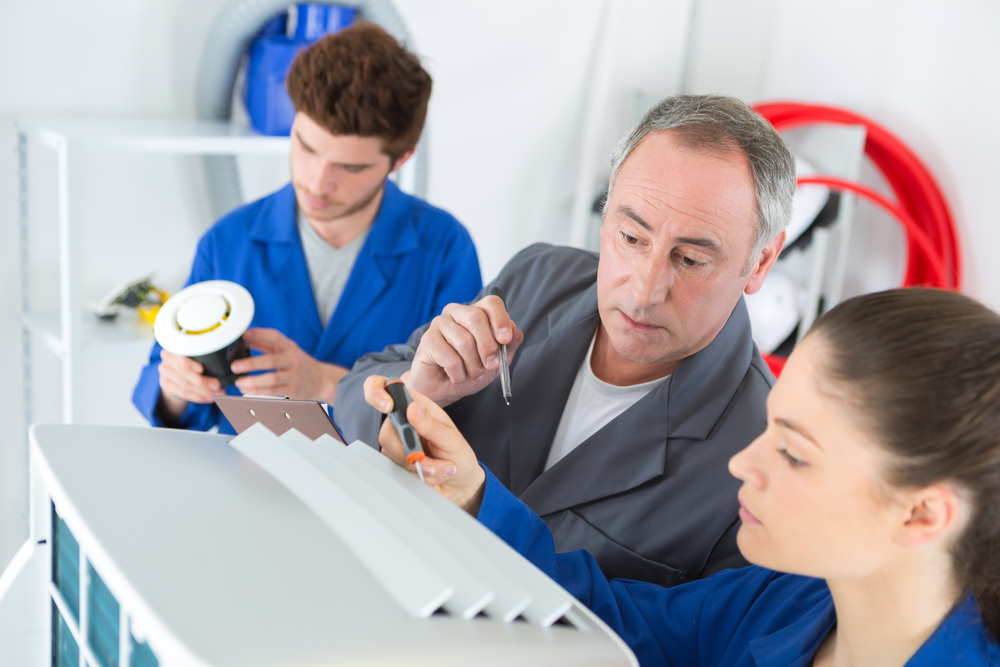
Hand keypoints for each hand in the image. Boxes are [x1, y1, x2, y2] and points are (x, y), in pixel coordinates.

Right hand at [157, 349, 222, 421]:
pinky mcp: (165, 383)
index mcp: (177, 345)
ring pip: (184, 384)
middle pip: (183, 372)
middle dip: (202, 381)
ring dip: (203, 392)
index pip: (180, 354)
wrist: (177, 370)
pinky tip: (209, 398)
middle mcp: (168, 357)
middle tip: (217, 386)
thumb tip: (230, 355)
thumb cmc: (196, 358)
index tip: (202, 369)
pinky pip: (182, 393)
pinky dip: (197, 397)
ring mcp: (165, 371)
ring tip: (217, 394)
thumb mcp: (201, 352)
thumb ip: (209, 352)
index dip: (189, 363)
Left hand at [232, 328, 347, 403]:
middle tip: (235, 366)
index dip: (259, 335)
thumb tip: (244, 337)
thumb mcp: (287, 350)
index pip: (275, 337)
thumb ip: (265, 344)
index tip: (244, 335)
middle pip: (271, 361)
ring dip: (253, 382)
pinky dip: (259, 392)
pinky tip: (248, 391)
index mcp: (289, 347)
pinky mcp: (294, 391)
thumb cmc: (299, 363)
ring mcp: (294, 376)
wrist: (322, 380)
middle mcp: (293, 360)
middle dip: (251, 363)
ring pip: (272, 379)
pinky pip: (274, 392)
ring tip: (239, 382)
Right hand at [365, 375, 485, 514]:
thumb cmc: (459, 455)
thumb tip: (411, 409)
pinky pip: (397, 470)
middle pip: (386, 432)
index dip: (377, 393)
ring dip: (421, 466)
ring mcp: (397, 443)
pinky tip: (432, 474)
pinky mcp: (395, 463)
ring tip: (441, 467)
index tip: (388, 407)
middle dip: (411, 451)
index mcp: (418, 407)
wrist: (460, 483)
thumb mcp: (451, 439)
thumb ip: (431, 425)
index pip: (388, 390)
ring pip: (392, 455)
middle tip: (432, 459)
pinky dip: (419, 476)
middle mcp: (404, 422)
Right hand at [406, 294, 523, 406]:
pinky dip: (458, 374)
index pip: (491, 302)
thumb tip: (513, 332)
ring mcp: (439, 323)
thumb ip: (509, 345)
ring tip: (473, 375)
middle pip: (477, 317)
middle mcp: (456, 312)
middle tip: (492, 365)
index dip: (500, 319)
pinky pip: (451, 358)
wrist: (444, 389)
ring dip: (473, 366)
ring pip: (464, 341)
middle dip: (488, 346)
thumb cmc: (470, 370)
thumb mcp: (497, 360)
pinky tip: (456, 377)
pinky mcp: (428, 340)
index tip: (505, 339)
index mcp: (475, 312)